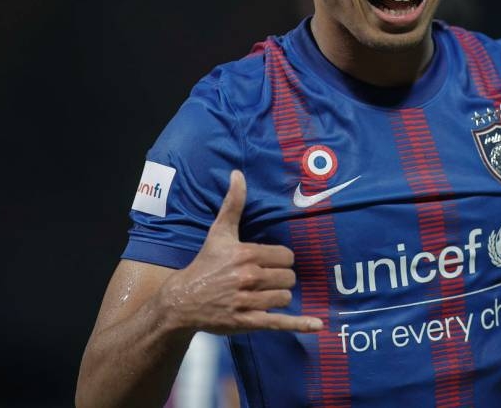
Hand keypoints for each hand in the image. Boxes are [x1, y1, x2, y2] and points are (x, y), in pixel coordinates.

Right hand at [161, 170, 322, 333]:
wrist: (182, 300)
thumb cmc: (205, 264)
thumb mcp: (219, 232)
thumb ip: (233, 203)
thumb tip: (238, 174)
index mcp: (247, 255)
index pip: (287, 257)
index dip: (281, 260)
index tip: (269, 262)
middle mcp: (249, 278)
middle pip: (288, 277)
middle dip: (280, 278)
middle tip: (264, 279)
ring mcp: (248, 302)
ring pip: (285, 297)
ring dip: (278, 296)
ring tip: (261, 294)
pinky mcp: (247, 322)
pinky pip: (280, 322)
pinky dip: (299, 324)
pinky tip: (318, 326)